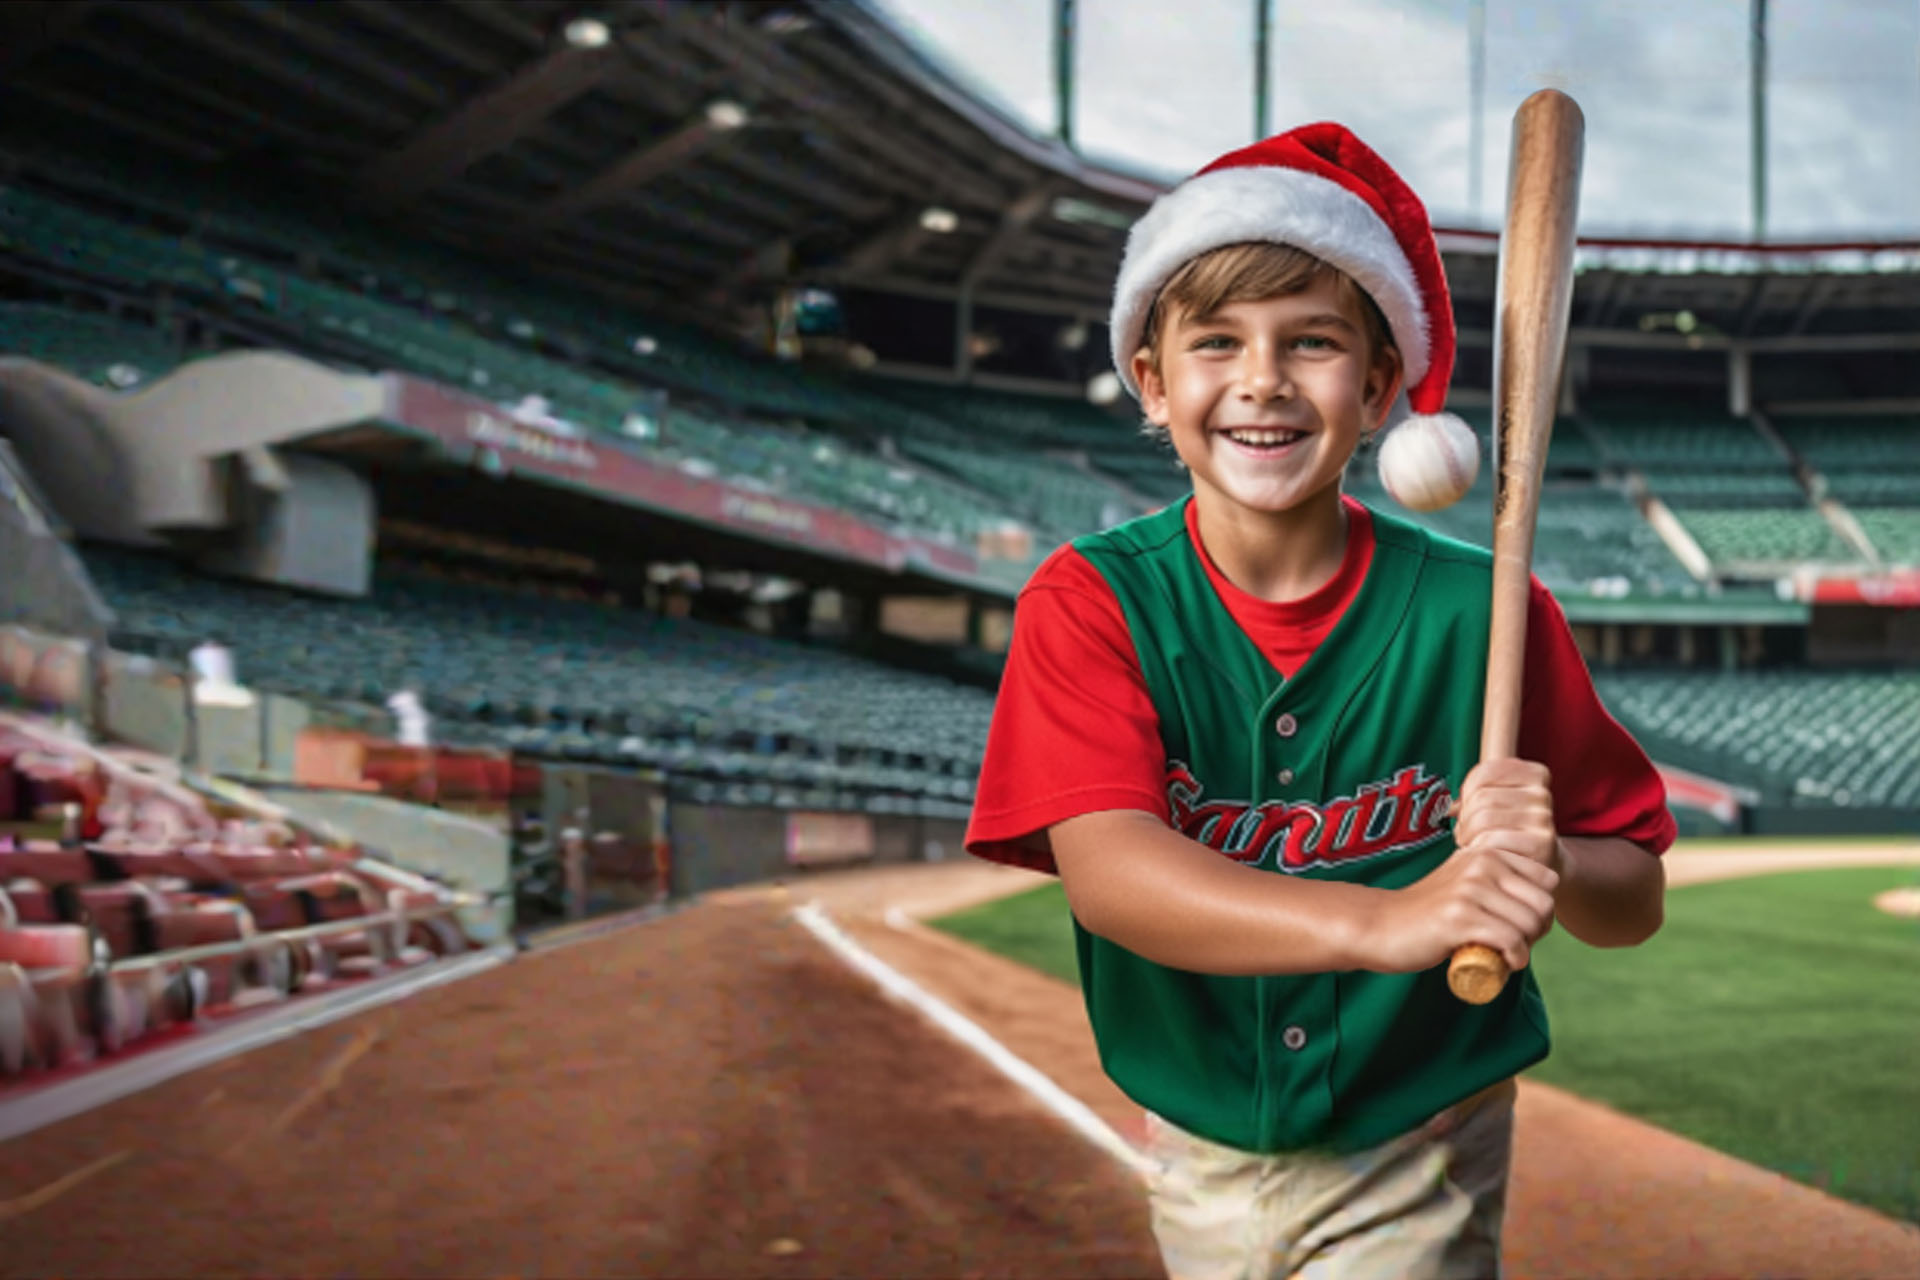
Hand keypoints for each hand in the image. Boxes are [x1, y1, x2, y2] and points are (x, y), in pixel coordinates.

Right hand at [1360, 844, 1559, 974]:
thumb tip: (1543, 904)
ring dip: (1526, 948)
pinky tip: (1504, 964)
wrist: (1380, 926)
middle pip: (1544, 903)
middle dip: (1538, 930)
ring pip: (1530, 924)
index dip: (1542, 907)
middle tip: (1515, 945)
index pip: (1548, 878)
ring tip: (1505, 954)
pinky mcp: (1460, 917)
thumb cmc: (1427, 913)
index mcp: (1486, 852)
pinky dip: (1515, 959)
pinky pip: (1510, 941)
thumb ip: (1496, 880)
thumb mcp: (1465, 882)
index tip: (1521, 924)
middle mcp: (1481, 863)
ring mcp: (1470, 889)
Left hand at [1454, 758, 1563, 875]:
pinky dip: (1478, 847)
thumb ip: (1474, 795)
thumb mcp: (1498, 804)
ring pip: (1484, 819)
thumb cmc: (1513, 830)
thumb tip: (1449, 806)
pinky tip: (1481, 851)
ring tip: (1470, 841)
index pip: (1488, 770)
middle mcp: (1541, 794)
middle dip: (1465, 816)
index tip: (1466, 803)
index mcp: (1534, 774)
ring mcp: (1543, 819)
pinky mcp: (1540, 844)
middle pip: (1482, 797)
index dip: (1468, 788)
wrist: (1538, 861)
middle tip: (1464, 830)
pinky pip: (1492, 841)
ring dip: (1467, 834)